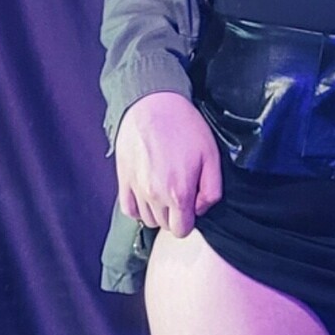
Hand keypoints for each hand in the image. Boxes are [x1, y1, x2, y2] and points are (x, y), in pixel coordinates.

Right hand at [115, 91, 222, 235]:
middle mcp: (155, 196)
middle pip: (165, 225)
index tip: (192, 204)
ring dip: (157, 211)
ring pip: (147, 220)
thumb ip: (211, 191)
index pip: (182, 230)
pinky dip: (139, 208)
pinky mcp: (123, 180)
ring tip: (165, 190)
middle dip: (174, 215)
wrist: (153, 104)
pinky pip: (129, 209)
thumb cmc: (185, 127)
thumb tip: (199, 210)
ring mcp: (136, 189)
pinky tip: (148, 195)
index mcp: (179, 193)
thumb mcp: (211, 157)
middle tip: (180, 193)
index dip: (189, 220)